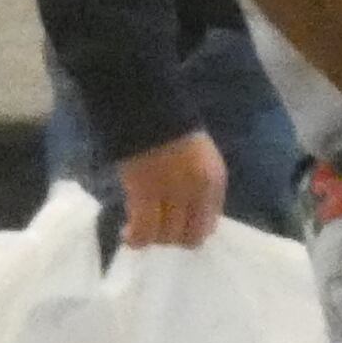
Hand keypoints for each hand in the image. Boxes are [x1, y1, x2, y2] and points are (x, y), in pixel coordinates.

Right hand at [115, 128, 227, 250]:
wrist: (145, 104)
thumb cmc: (170, 128)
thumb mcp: (197, 158)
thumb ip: (196, 187)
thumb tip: (185, 216)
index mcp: (213, 181)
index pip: (208, 226)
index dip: (189, 233)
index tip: (174, 228)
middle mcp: (198, 190)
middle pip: (187, 237)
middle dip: (170, 238)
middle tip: (155, 229)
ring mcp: (172, 192)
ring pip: (165, 237)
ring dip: (152, 237)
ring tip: (139, 229)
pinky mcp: (145, 191)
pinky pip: (143, 229)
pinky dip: (136, 237)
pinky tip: (128, 234)